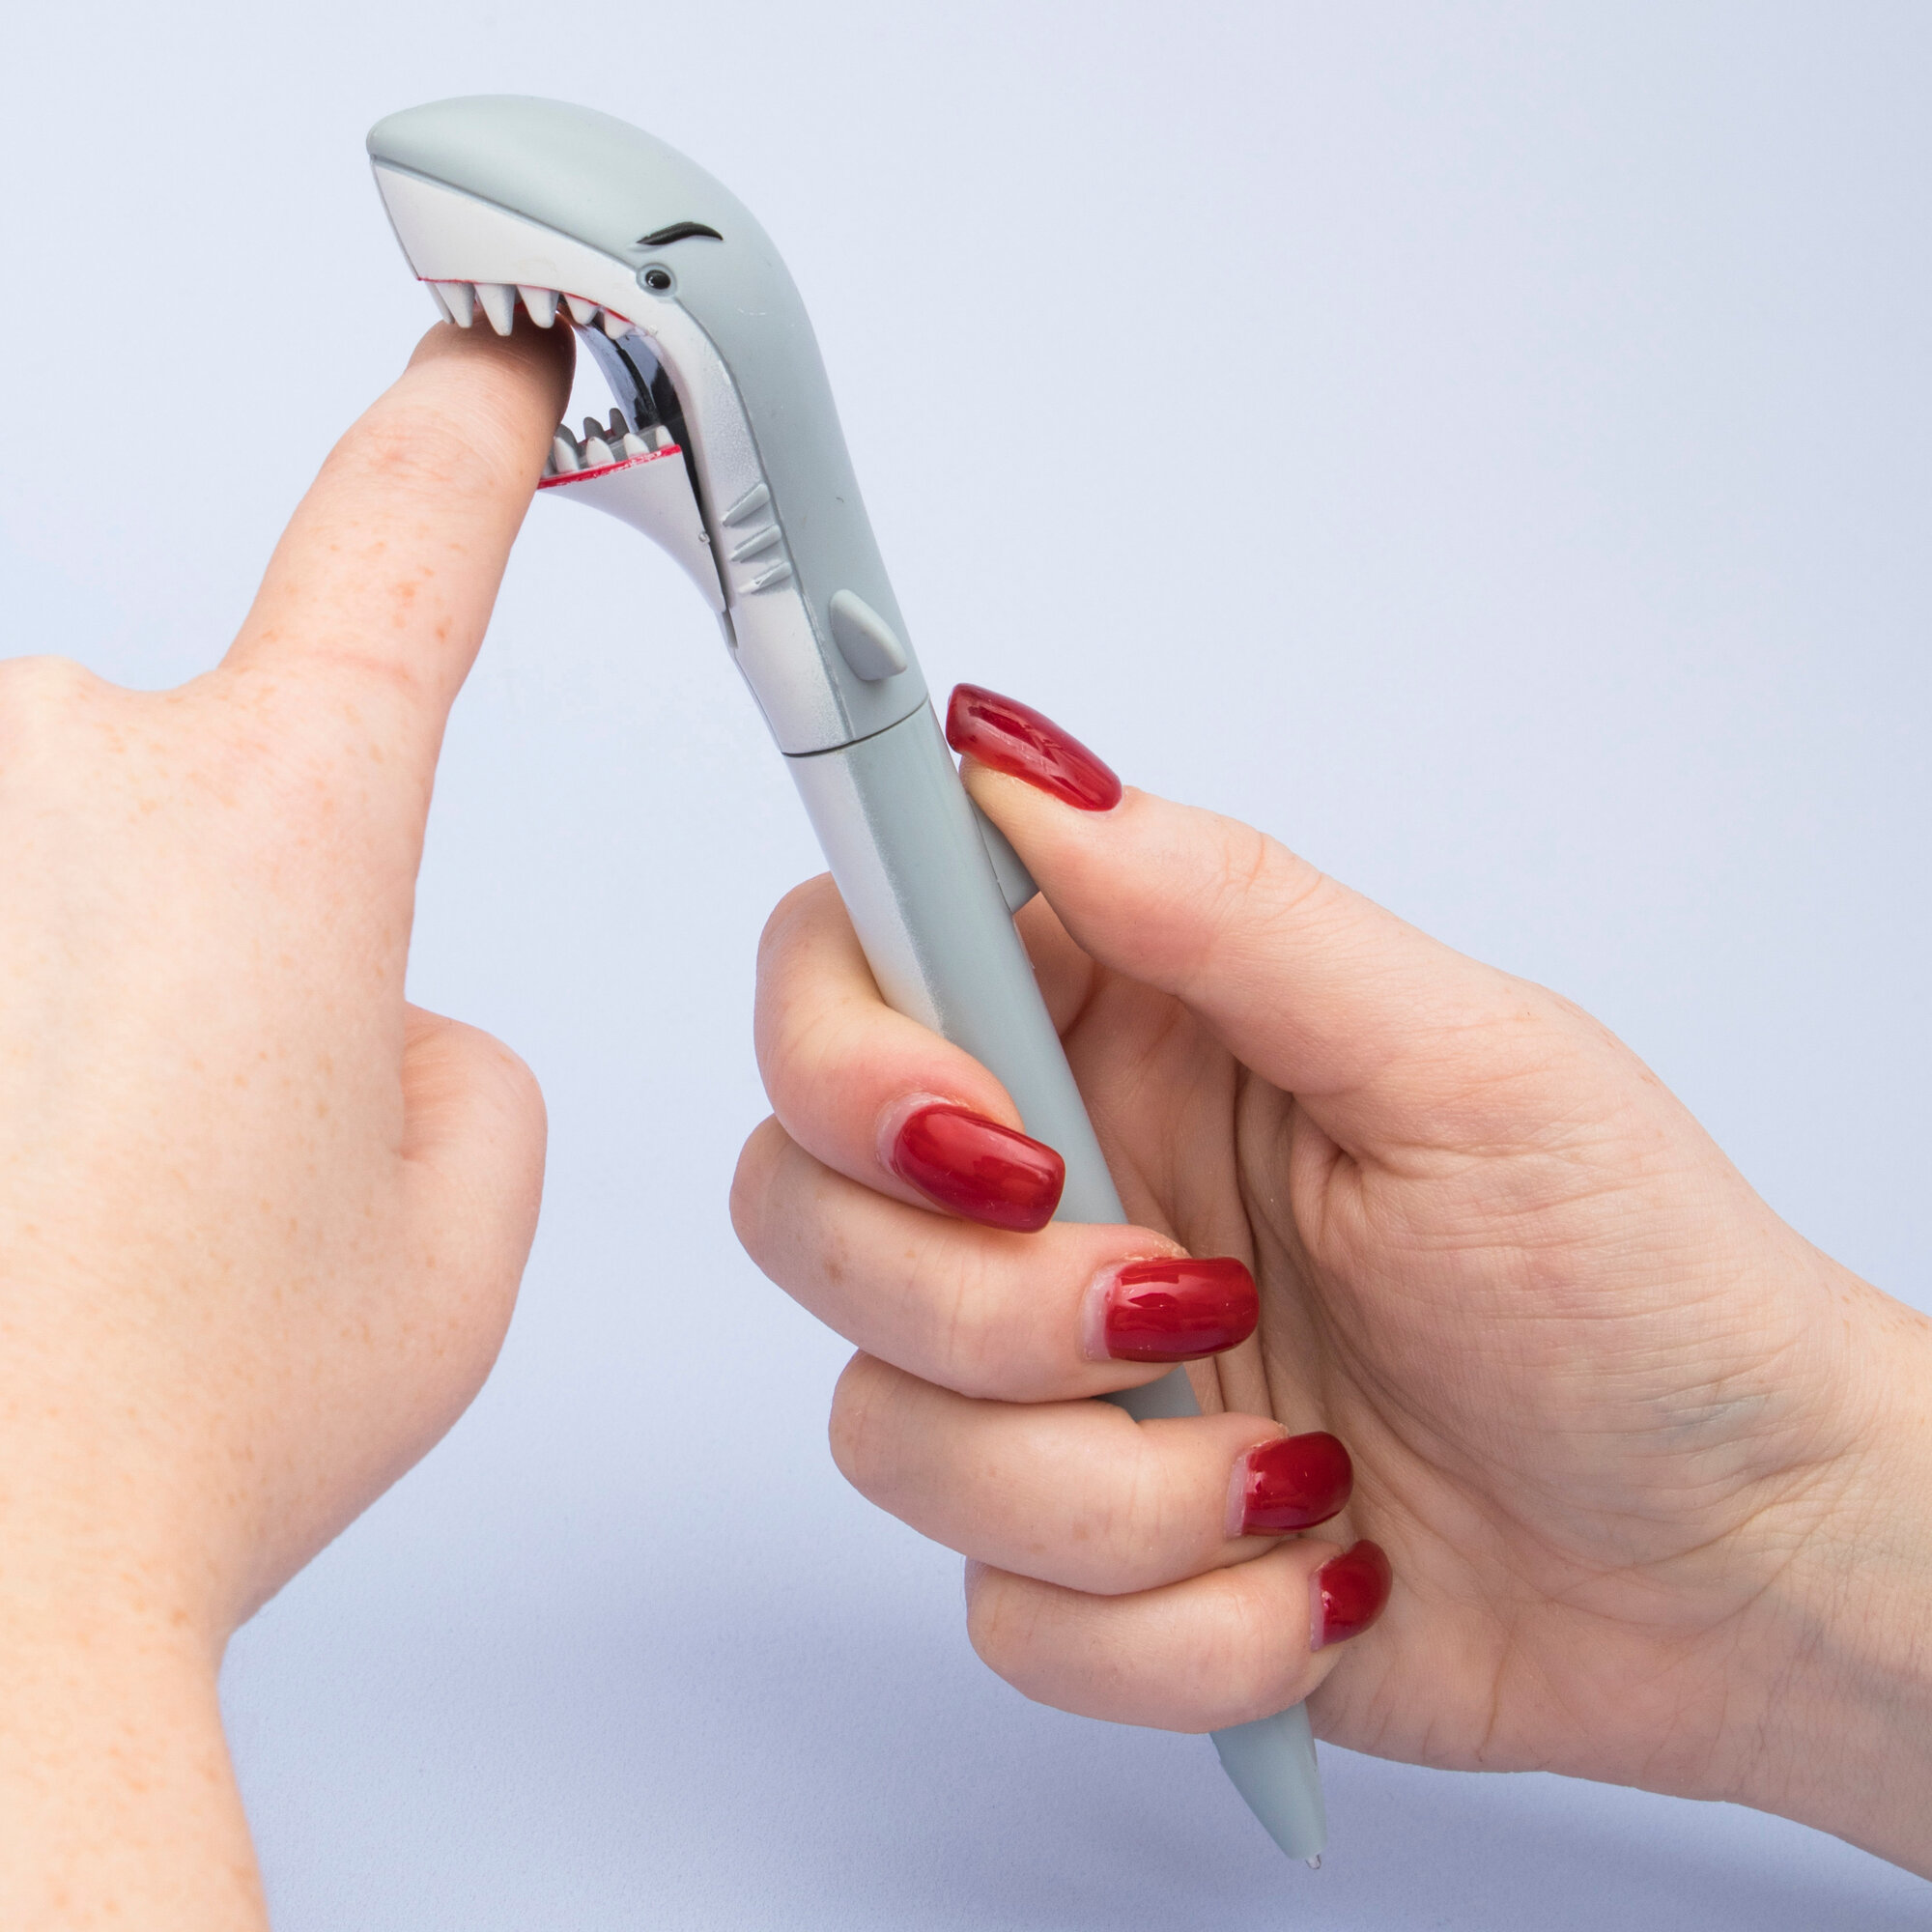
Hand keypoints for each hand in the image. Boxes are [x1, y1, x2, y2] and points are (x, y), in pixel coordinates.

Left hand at [0, 320, 568, 1927]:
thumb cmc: (171, 1426)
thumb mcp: (458, 1228)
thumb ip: (458, 1061)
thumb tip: (370, 1022)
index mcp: (284, 817)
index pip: (408, 532)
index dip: (470, 430)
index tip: (494, 359)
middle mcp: (66, 772)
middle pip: (208, 779)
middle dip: (237, 930)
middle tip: (204, 1142)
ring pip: (57, 879)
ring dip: (87, 1007)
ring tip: (67, 1208)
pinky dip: (8, 1053)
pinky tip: (9, 1196)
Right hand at [732, 684, 1931, 1872]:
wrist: (1727, 1556)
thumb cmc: (1637, 1284)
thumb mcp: (1465, 1065)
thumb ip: (1229, 911)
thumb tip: (1018, 767)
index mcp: (1123, 1029)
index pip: (848, 970)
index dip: (843, 1048)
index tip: (977, 1124)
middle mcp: (1057, 1188)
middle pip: (803, 1211)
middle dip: (977, 1300)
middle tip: (1174, 1297)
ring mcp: (1054, 1383)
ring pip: (885, 1430)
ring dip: (1102, 1489)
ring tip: (1299, 1476)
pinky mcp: (1084, 1556)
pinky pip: (1001, 1614)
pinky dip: (1172, 1629)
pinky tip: (1315, 1577)